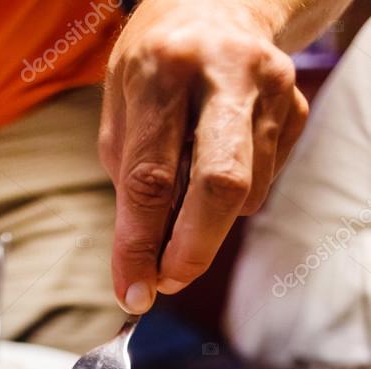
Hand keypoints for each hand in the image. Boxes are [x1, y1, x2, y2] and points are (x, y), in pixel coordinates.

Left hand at [100, 0, 308, 312]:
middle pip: (220, 185)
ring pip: (243, 195)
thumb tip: (142, 267)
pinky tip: (215, 163)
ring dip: (206, 224)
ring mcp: (271, 89)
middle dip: (193, 250)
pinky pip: (262, 184)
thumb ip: (131, 182)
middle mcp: (225, 73)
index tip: (133, 291)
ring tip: (182, 203)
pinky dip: (231, 199)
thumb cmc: (156, 67)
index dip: (139, 245)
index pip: (151, 177)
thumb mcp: (121, 107)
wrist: (218, 2)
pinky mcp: (295, 109)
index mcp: (164, 69)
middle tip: (168, 281)